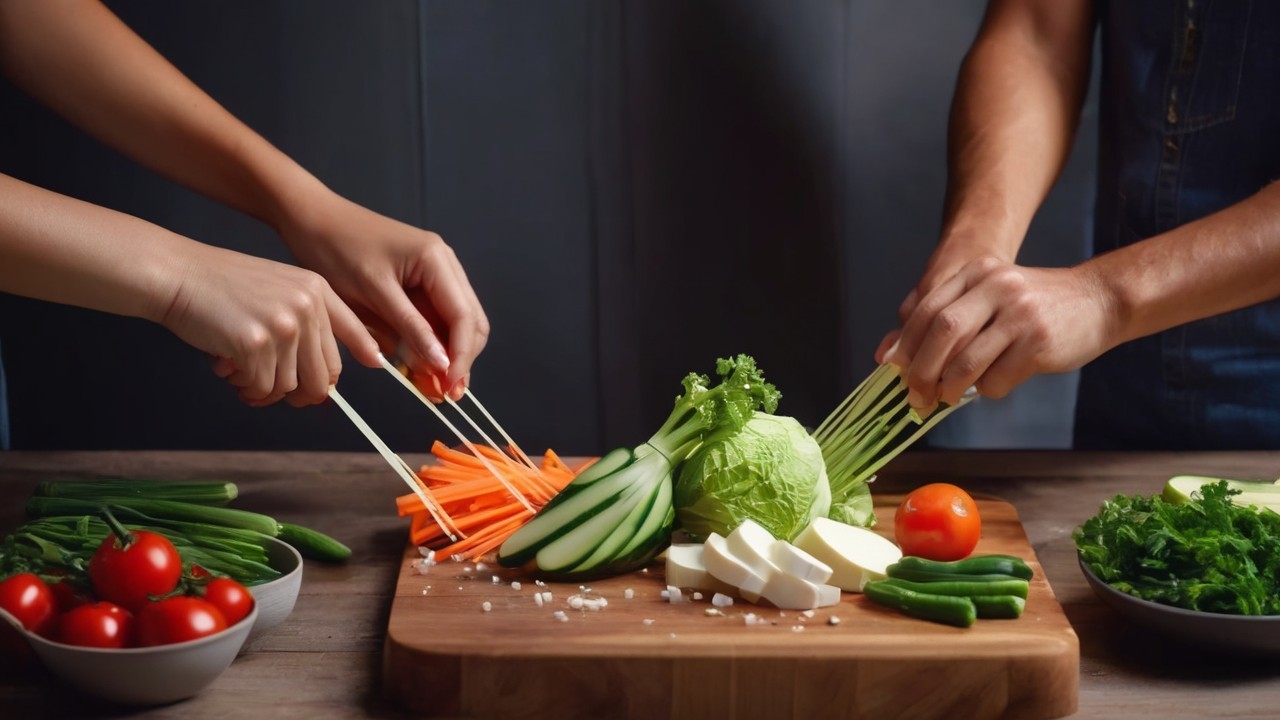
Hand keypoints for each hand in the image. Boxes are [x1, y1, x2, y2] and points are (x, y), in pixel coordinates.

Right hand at [158, 244, 378, 406]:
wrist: (177, 274)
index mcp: (316, 290)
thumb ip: (303, 323)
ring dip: (264, 390)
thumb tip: (323, 381)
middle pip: (324, 374)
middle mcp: (308, 305)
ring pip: (290, 386)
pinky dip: (245, 387)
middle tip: (273, 393)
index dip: (364, 349)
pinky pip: (262, 386)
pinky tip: (225, 368)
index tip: (378, 363)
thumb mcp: (276, 289)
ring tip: (239, 375)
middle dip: (301, 393)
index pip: (353, 328)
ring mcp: (285, 324)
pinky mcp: (258, 343)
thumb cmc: (220, 288)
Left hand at [278, 192, 488, 400]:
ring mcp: (435, 270)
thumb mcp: (372, 294)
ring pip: (457, 321)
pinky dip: (431, 341)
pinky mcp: (421, 279)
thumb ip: (412, 329)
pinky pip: (436, 316)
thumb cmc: (335, 250)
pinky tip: (418, 363)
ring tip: (430, 385)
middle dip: (460, 358)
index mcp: (436, 260)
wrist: (310, 219)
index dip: (462, 357)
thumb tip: (443, 365)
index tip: (449, 390)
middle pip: (471, 320)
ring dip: (447, 353)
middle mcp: (445, 263)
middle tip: (442, 394)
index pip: (465, 317)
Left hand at [882, 256, 1117, 407]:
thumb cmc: (1034, 307)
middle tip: (914, 396)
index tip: (892, 369)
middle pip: (942, 333)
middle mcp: (996, 286)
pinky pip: (997, 379)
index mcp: (977, 272)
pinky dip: (987, 390)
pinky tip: (995, 383)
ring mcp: (1019, 313)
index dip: (905, 343)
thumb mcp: (990, 297)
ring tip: (945, 397)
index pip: (926, 309)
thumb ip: (947, 318)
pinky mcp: (1038, 342)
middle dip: (921, 371)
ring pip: (966, 361)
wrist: (1099, 301)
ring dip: (949, 388)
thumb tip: (889, 355)